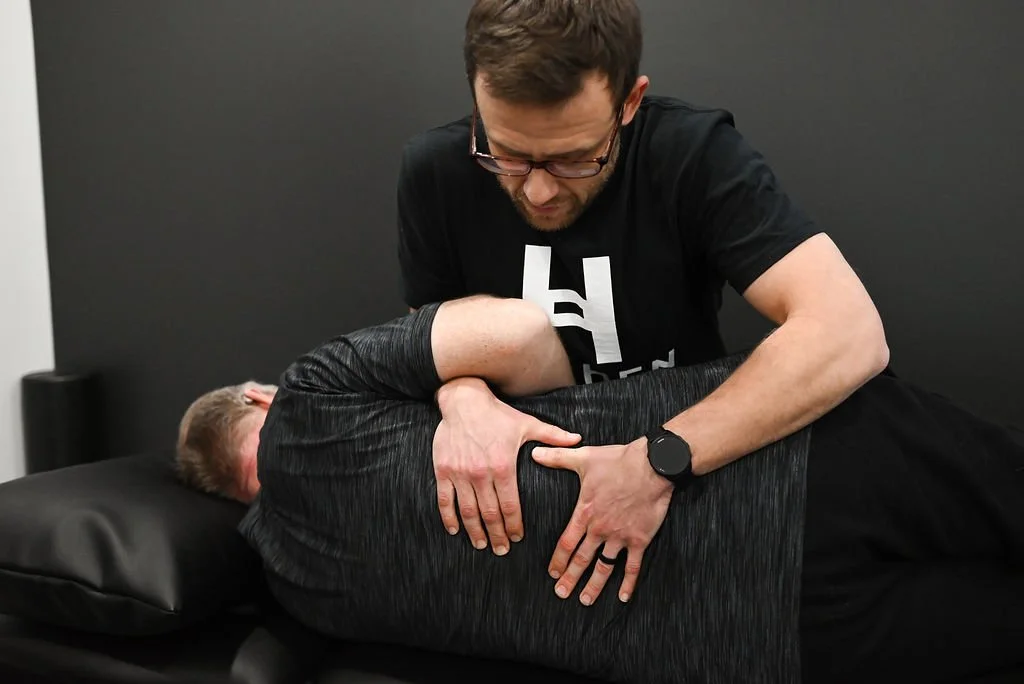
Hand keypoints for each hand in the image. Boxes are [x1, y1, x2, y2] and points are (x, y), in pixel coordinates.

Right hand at [434, 377, 580, 554]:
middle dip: (497, 535)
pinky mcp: (443, 470)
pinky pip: (445, 500)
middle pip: (490, 514)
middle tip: (501, 550)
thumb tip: (578, 439)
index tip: (517, 538)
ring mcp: (460, 473)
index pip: (510, 505)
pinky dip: (449, 518)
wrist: (464, 400)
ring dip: (475, 532)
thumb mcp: (527, 424)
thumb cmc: (497, 414)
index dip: (514, 525)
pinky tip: (455, 530)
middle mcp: (481, 473)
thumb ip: (552, 436)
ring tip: (481, 545)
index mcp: (503, 466)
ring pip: (468, 511)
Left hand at [531, 438, 673, 605]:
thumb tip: (534, 452)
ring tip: (585, 600)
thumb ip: (557, 458)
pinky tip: (623, 597)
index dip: (557, 560)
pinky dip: (628, 583)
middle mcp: (600, 529)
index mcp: (585, 513)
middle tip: (561, 593)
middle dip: (570, 578)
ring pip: (604, 567)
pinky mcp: (640, 539)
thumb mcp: (583, 458)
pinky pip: (633, 567)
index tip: (552, 573)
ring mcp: (620, 537)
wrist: (652, 466)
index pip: (566, 543)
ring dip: (594, 585)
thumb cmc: (618, 461)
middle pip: (581, 560)